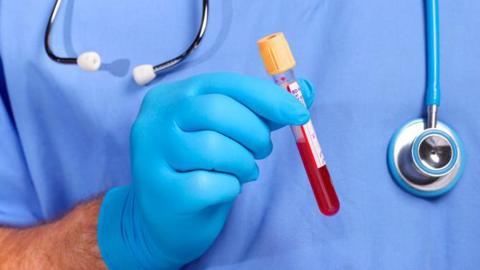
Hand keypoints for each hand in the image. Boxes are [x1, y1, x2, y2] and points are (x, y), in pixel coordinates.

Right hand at [97, 73, 314, 268]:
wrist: (163, 219)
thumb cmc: (198, 168)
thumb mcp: (225, 133)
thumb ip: (260, 112)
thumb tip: (304, 91)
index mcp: (172, 97)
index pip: (224, 83)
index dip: (266, 97)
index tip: (298, 113)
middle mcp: (154, 121)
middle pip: (216, 111)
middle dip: (254, 132)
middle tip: (263, 149)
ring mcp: (152, 156)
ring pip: (214, 148)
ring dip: (243, 163)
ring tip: (243, 170)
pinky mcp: (162, 191)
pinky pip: (212, 184)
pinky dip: (230, 187)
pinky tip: (225, 188)